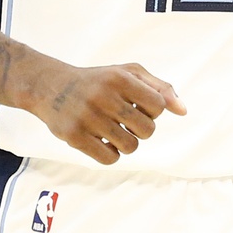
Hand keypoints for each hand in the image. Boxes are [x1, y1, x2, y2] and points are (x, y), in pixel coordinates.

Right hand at [24, 62, 184, 164]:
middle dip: (142, 130)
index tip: (138, 107)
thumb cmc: (98, 81)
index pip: (158, 106)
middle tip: (127, 122)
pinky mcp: (73, 136)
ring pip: (130, 147)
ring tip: (115, 132)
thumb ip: (159, 88)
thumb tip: (183, 111)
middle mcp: (103, 96)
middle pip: (147, 130)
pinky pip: (110, 159)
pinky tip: (102, 142)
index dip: (153, 111)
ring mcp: (87, 117)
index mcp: (119, 78)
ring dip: (127, 143)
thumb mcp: (127, 73)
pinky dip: (111, 154)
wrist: (49, 86)